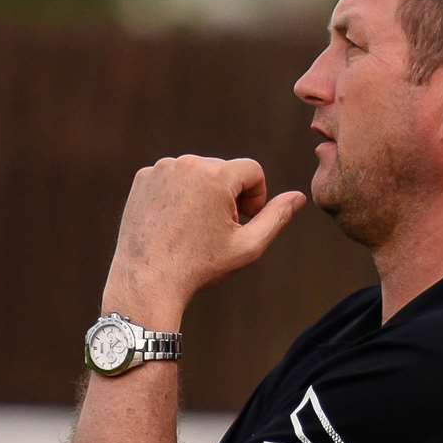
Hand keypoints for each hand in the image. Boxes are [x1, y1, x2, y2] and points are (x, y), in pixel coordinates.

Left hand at [104, 156, 305, 322]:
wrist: (147, 280)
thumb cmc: (201, 266)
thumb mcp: (248, 246)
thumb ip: (277, 217)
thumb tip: (299, 197)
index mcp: (216, 175)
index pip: (252, 171)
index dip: (256, 198)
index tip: (242, 222)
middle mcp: (188, 163)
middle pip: (224, 170)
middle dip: (228, 195)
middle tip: (217, 230)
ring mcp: (162, 169)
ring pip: (198, 173)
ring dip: (203, 194)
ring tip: (194, 227)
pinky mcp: (143, 178)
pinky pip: (173, 178)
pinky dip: (178, 195)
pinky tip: (174, 223)